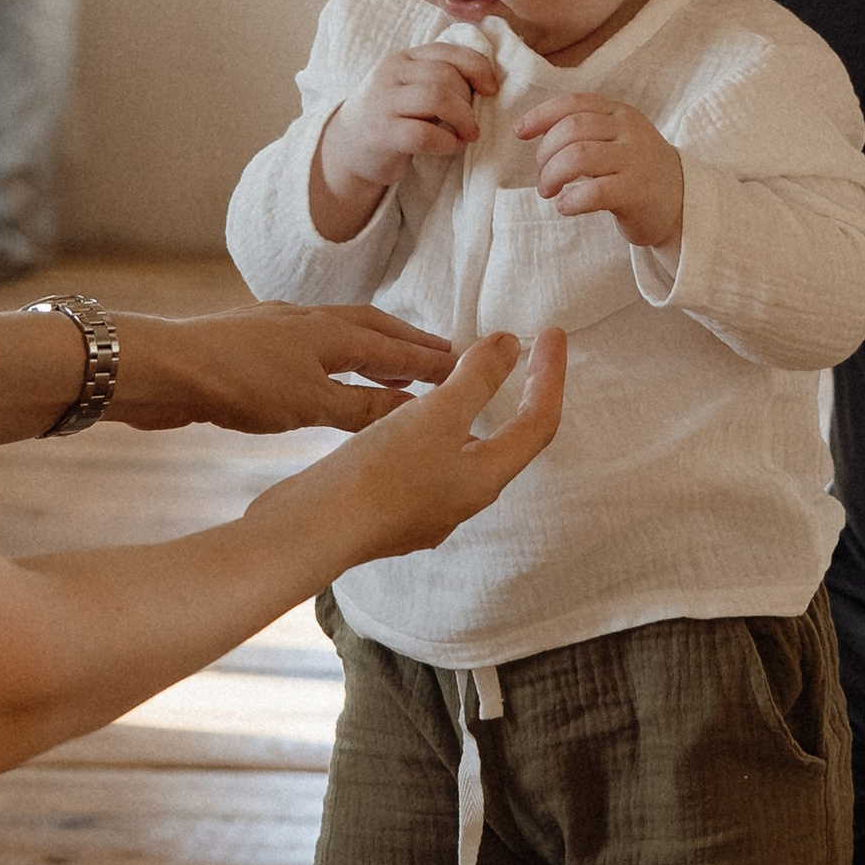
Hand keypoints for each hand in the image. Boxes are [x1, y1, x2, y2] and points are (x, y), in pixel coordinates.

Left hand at [115, 303, 452, 434]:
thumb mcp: (310, 405)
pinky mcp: (251, 342)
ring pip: (340, 333)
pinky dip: (334, 356)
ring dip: (372, 348)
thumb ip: (362, 409)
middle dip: (409, 343)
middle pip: (374, 328)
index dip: (431, 359)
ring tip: (391, 367)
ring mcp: (279, 327)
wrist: (166, 368)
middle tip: (441, 356)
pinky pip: (310, 344)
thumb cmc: (238, 384)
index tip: (464, 367)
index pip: (396, 347)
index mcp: (333, 333)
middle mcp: (311, 321)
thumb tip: (413, 412)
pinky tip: (325, 370)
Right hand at [271, 328, 566, 563]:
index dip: (549, 375)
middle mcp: (463, 499)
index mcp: (484, 479)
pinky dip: (433, 427)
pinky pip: (426, 459)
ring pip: (462, 450)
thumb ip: (477, 378)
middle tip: (516, 353)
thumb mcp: (436, 415)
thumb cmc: (379, 475)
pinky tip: (409, 413)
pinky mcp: (391, 506)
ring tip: (460, 375)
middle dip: (516, 394)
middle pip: (506, 440)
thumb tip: (512, 346)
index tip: (552, 333)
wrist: (312, 531)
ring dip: (470, 409)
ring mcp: (426, 508)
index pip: (538, 422)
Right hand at [314, 42, 503, 235]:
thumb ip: (440, 77)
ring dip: (463, 119)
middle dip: (469, 100)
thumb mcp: (412, 87)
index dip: (478, 68)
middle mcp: (392, 73)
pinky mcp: (382, 133)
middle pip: (446, 75)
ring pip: (437, 98)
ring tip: (467, 135)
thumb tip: (487, 83)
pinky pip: (424, 133)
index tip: (492, 90)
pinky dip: (447, 142)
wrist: (349, 146)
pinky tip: (450, 147)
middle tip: (473, 122)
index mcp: (405, 57)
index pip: (449, 51)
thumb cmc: (393, 116)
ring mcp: (384, 102)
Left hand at [515, 93, 684, 250]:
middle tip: (541, 176)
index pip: (574, 103)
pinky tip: (566, 206)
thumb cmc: (636, 172)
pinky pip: (593, 192)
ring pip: (579, 156)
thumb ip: (585, 129)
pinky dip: (570, 200)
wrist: (682, 204)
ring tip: (548, 191)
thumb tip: (532, 129)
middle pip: (572, 129)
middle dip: (545, 153)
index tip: (520, 132)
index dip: (542, 115)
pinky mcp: (636, 192)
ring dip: (552, 175)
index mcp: (621, 114)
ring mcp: (635, 160)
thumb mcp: (617, 139)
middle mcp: (629, 132)